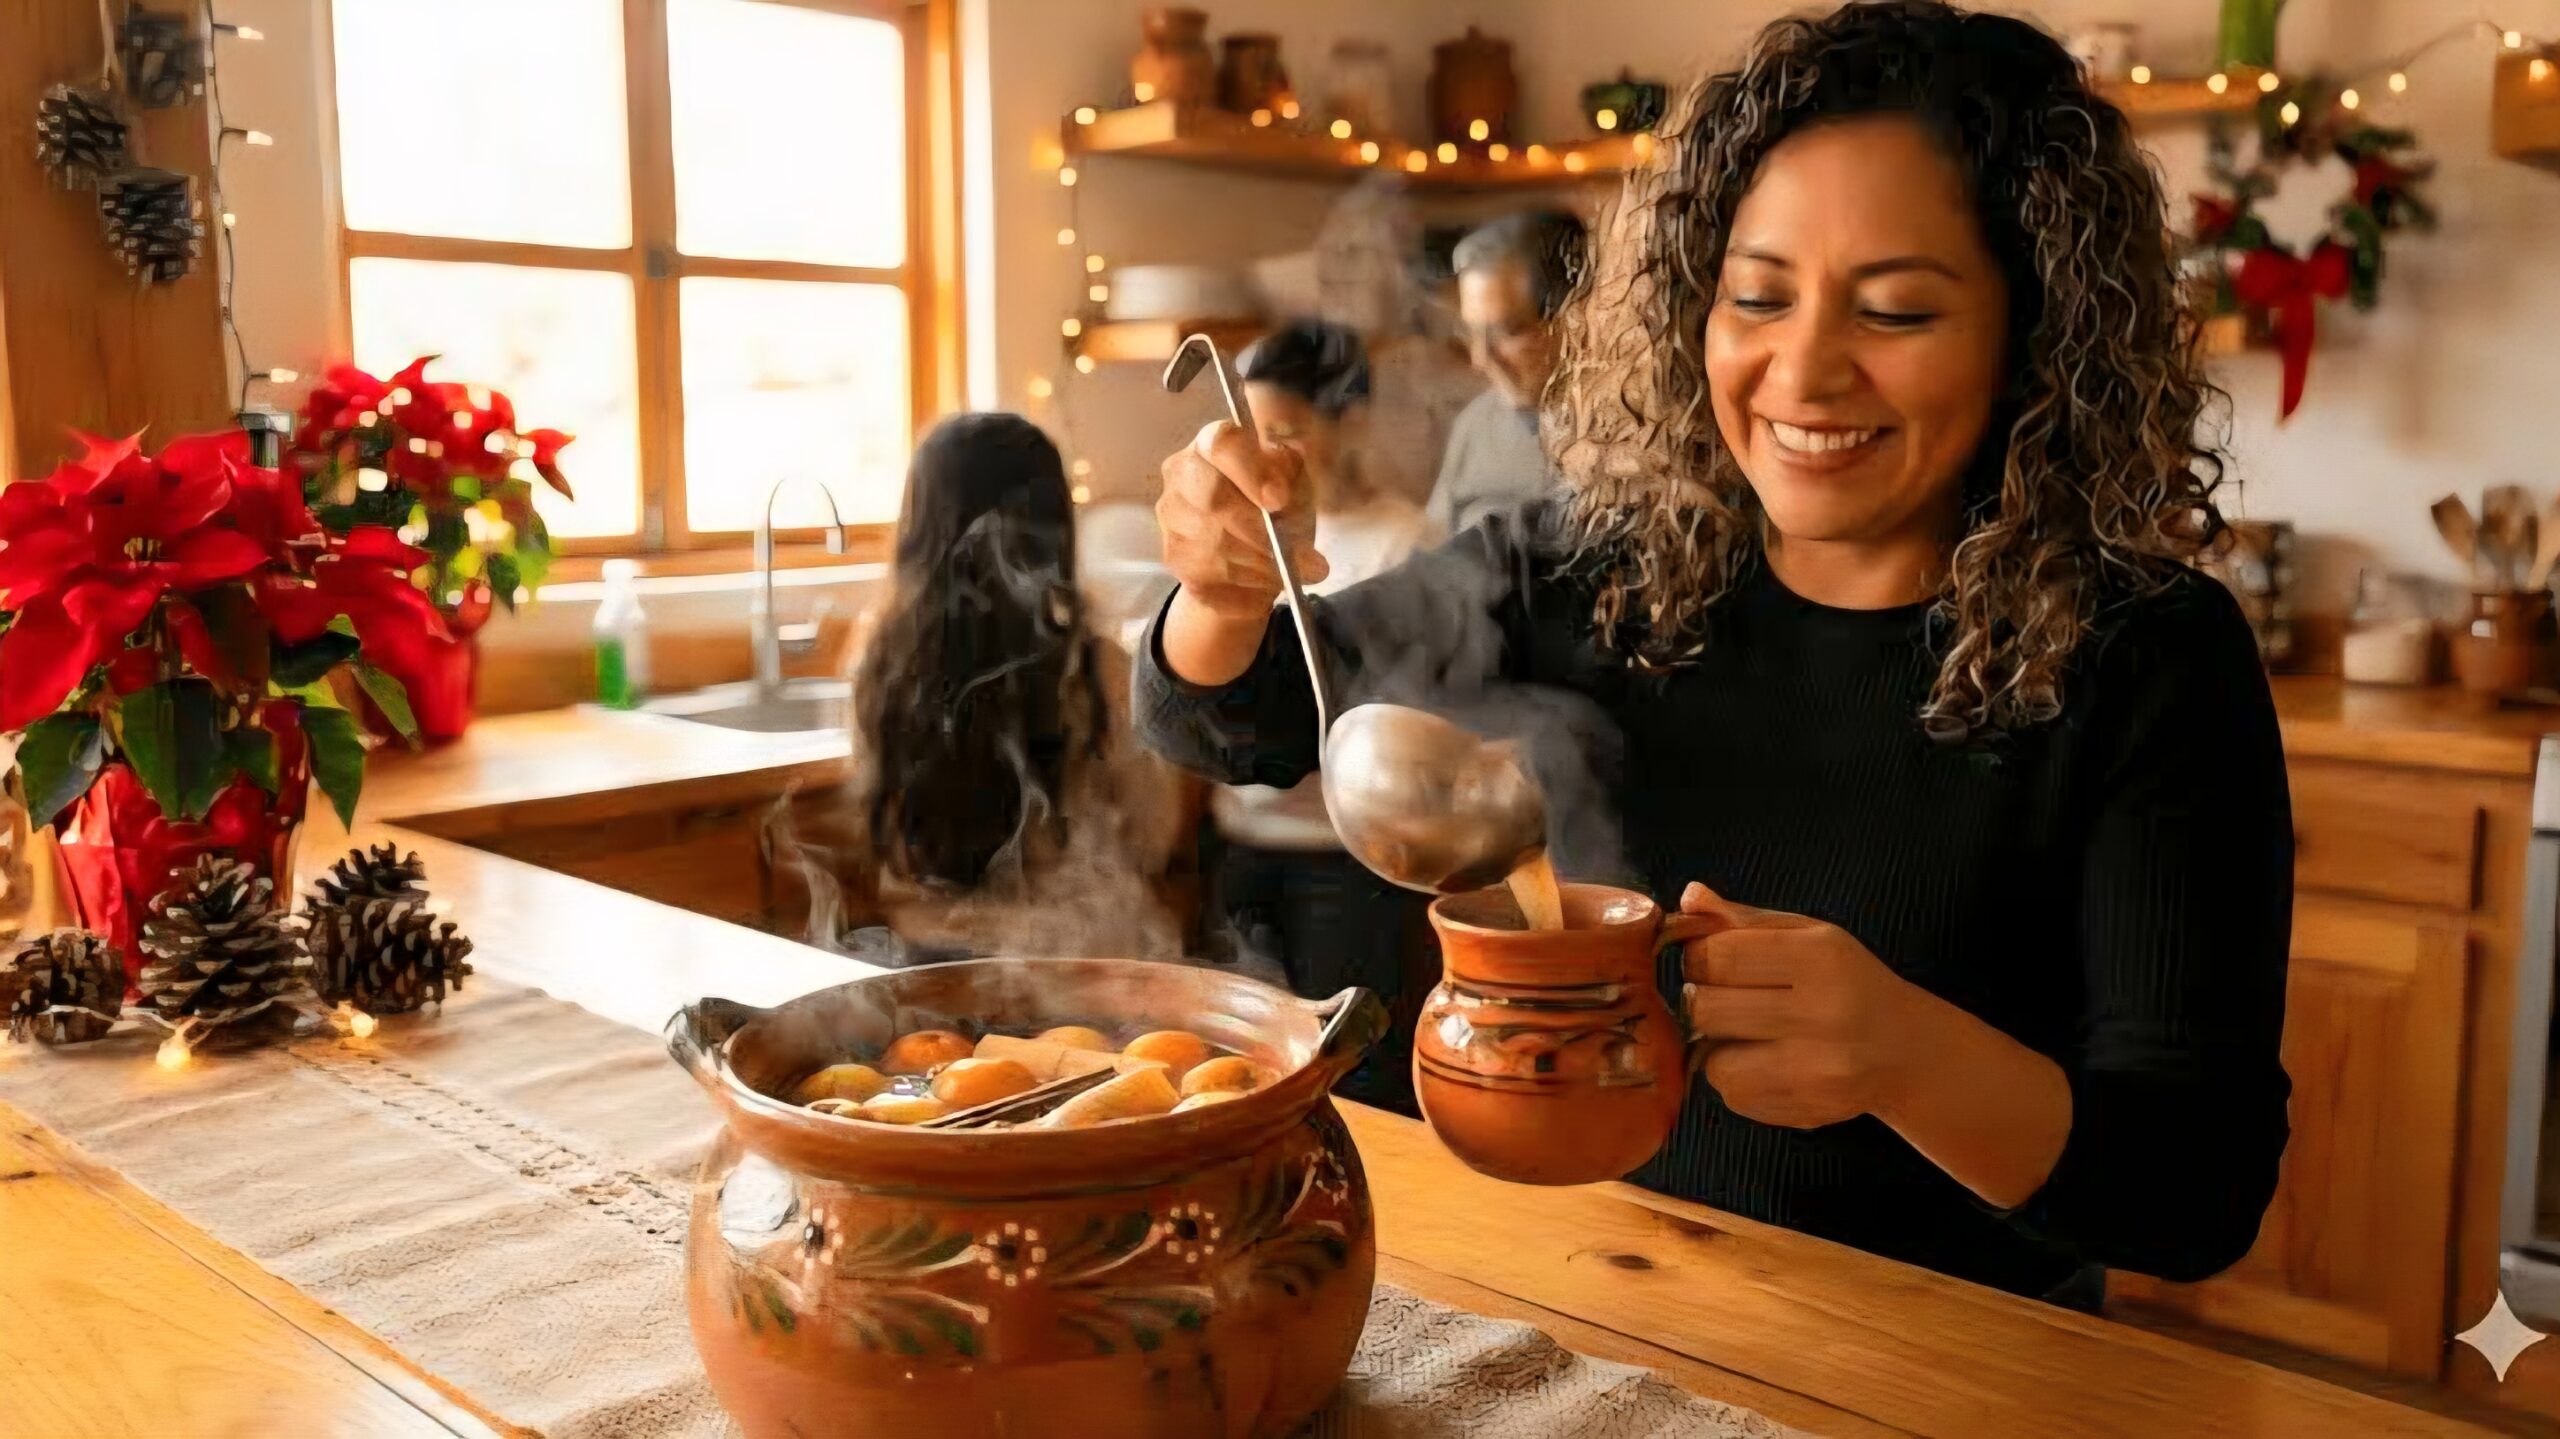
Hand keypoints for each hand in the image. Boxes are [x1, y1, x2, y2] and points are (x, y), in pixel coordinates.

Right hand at [1156, 421, 1326, 620]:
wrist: (1257, 552)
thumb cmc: (1276, 506)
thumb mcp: (1293, 481)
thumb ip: (1289, 476)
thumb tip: (1280, 494)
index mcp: (1213, 443)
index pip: (1221, 444)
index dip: (1251, 472)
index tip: (1279, 500)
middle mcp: (1182, 472)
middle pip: (1212, 498)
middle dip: (1260, 529)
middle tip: (1299, 552)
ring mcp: (1172, 516)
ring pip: (1217, 543)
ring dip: (1264, 561)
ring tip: (1295, 568)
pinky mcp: (1174, 556)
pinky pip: (1213, 573)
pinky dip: (1250, 581)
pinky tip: (1268, 578)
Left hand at [1679, 882, 1921, 1129]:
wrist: (1906, 1050)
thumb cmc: (1847, 982)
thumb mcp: (1808, 936)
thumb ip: (1745, 920)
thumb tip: (1689, 897)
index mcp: (1819, 957)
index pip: (1718, 956)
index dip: (1698, 958)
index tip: (1710, 962)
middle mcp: (1822, 1014)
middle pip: (1706, 1009)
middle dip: (1702, 1002)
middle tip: (1725, 999)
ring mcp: (1816, 1069)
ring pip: (1714, 1062)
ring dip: (1718, 1049)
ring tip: (1749, 1036)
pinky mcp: (1807, 1109)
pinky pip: (1734, 1096)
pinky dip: (1738, 1080)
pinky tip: (1768, 1064)